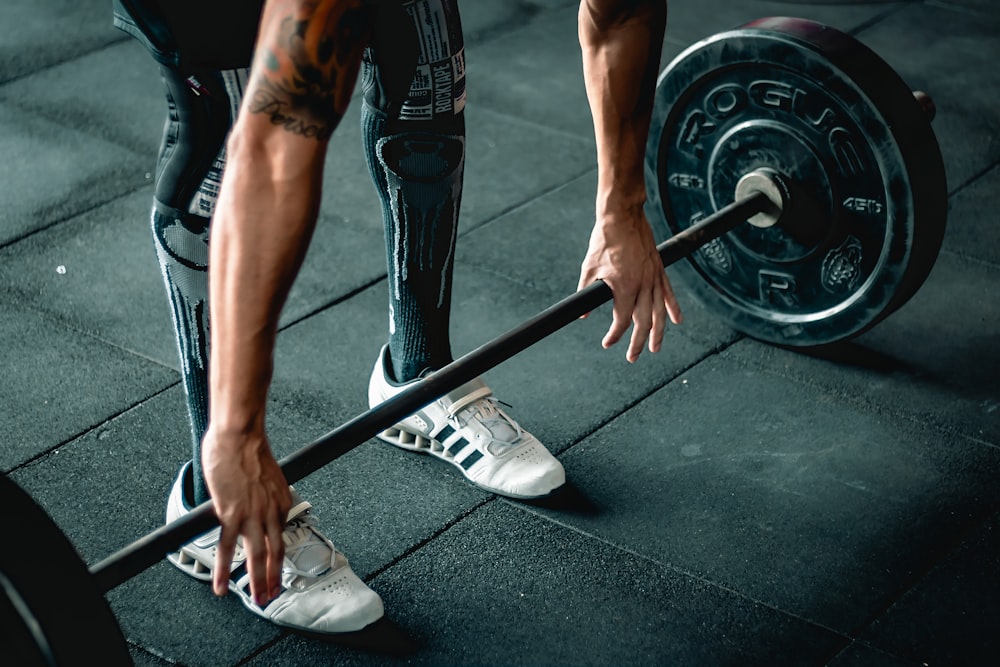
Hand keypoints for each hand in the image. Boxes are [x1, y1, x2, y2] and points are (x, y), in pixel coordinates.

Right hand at [200, 425, 291, 604]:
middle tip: (271, 595)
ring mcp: (252, 515)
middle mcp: (271, 511)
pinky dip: (225, 570)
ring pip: (256, 556)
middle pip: (275, 553)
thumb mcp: (268, 475)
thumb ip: (264, 493)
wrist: (239, 437)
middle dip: (274, 578)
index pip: (282, 535)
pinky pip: (228, 549)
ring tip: (256, 598)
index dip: (279, 556)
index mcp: (281, 501)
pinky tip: (222, 585)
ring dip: (257, 581)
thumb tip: (255, 501)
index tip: (277, 569)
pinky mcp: (232, 514)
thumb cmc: (249, 448)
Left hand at [578, 209, 681, 361]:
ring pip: (659, 311)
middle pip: (644, 321)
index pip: (622, 320)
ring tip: (655, 348)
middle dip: (638, 343)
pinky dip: (673, 308)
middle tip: (632, 357)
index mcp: (624, 287)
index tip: (607, 342)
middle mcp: (643, 285)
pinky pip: (669, 293)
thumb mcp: (589, 268)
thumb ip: (586, 293)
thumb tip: (582, 315)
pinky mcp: (659, 269)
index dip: (615, 335)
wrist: (622, 216)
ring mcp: (653, 277)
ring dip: (658, 332)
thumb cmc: (604, 240)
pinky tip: (677, 321)